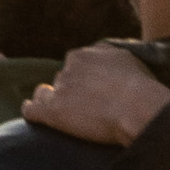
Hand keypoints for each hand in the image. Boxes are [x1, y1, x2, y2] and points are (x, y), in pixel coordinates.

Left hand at [24, 44, 169, 146]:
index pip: (74, 65)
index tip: (89, 90)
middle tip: (81, 106)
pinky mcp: (53, 112)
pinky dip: (30, 111)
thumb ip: (108, 54)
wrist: (136, 106)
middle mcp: (68, 68)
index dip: (81, 78)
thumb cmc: (139, 85)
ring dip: (47, 99)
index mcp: (83, 55)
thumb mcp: (126, 58)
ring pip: (44, 93)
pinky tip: (30, 114)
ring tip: (52, 108)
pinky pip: (32, 110)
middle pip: (62, 80)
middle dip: (69, 91)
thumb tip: (104, 56)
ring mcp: (59, 90)